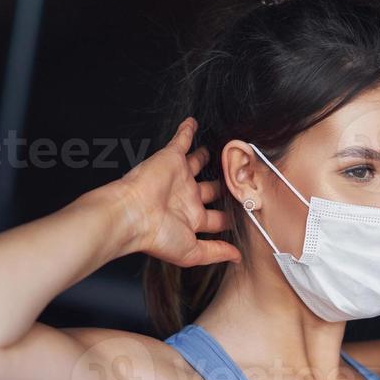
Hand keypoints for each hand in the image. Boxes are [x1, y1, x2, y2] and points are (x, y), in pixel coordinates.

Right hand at [107, 118, 240, 266]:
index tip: (247, 211)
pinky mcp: (170, 159)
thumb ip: (216, 252)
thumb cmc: (156, 235)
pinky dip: (186, 130)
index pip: (217, 218)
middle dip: (224, 185)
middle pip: (210, 190)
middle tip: (241, 177)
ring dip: (207, 157)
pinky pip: (180, 140)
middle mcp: (185, 198)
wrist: (132, 214)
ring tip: (223, 151)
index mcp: (191, 220)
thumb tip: (237, 257)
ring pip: (197, 164)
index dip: (231, 216)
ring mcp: (178, 178)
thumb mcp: (193, 252)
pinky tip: (194, 122)